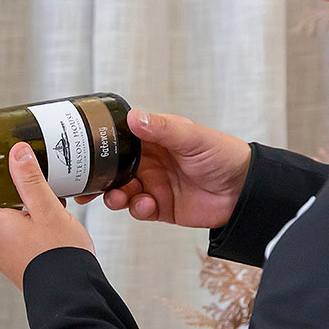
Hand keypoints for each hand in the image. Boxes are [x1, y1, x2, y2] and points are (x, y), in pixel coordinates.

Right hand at [73, 109, 250, 229]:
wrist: (245, 191)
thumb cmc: (225, 156)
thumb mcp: (193, 137)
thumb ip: (162, 129)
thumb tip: (134, 117)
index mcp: (154, 141)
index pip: (119, 142)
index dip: (100, 149)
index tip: (83, 155)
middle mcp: (149, 163)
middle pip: (113, 171)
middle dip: (98, 180)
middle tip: (86, 187)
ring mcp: (153, 185)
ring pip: (120, 192)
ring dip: (114, 196)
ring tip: (117, 198)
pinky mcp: (159, 207)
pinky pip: (138, 210)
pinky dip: (137, 209)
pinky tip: (146, 205)